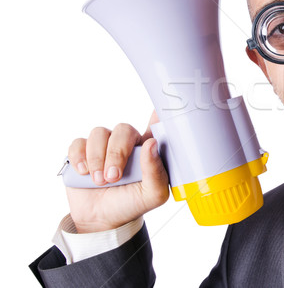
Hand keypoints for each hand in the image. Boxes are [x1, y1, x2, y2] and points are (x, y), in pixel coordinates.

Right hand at [65, 111, 168, 232]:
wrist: (102, 221)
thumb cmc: (131, 203)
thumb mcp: (152, 194)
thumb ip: (156, 171)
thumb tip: (151, 144)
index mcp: (148, 149)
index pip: (157, 124)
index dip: (158, 113)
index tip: (158, 109)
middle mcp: (127, 143)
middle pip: (123, 129)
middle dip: (116, 153)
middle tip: (113, 177)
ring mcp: (104, 145)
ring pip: (99, 133)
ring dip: (97, 158)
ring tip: (100, 181)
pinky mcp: (83, 152)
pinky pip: (78, 142)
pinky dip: (80, 157)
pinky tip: (84, 172)